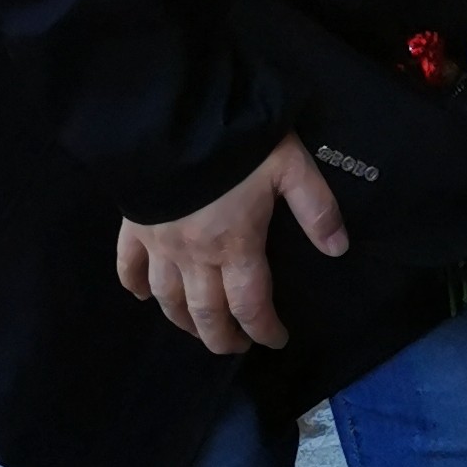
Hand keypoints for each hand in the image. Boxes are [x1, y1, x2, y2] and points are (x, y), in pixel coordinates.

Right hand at [115, 133, 348, 356]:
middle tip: (237, 346)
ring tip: (199, 331)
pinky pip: (128, 267)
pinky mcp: (133, 228)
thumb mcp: (291, 167)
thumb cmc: (239, 144)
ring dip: (184, 322)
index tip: (277, 340)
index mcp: (236, 246)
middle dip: (223, 338)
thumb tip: (338, 249)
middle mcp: (195, 256)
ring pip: (168, 300)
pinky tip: (143, 297)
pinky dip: (134, 287)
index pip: (251, 305)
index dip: (265, 330)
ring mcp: (159, 245)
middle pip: (206, 314)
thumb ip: (316, 208)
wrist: (175, 119)